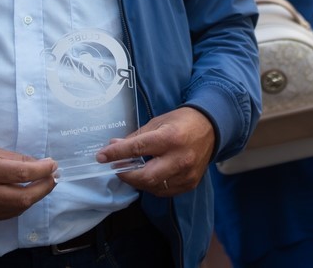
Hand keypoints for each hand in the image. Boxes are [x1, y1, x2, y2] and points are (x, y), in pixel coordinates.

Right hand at [0, 144, 56, 221]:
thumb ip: (18, 159)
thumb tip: (43, 165)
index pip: (22, 173)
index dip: (42, 170)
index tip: (53, 165)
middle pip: (24, 197)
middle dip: (44, 188)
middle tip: (53, 178)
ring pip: (19, 208)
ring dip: (34, 197)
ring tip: (41, 185)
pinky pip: (9, 213)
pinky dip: (21, 204)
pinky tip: (25, 194)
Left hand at [95, 106, 214, 196]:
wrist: (211, 128)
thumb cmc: (181, 122)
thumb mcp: (158, 122)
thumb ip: (136, 137)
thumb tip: (113, 146)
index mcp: (170, 138)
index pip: (137, 148)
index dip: (116, 153)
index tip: (101, 156)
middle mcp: (180, 158)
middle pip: (146, 177)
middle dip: (126, 174)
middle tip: (117, 167)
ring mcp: (186, 174)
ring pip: (154, 187)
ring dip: (138, 181)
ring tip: (133, 170)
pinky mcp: (190, 183)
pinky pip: (165, 191)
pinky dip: (153, 185)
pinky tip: (150, 175)